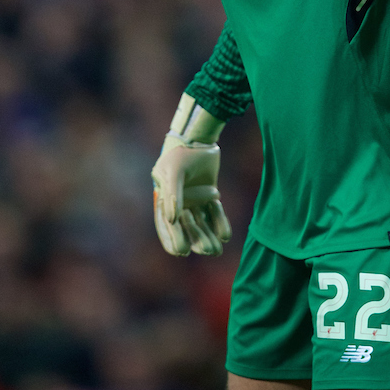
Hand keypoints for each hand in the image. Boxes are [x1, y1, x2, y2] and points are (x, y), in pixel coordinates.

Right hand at [151, 94, 231, 255]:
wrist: (199, 138)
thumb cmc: (181, 154)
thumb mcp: (174, 172)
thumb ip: (173, 196)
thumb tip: (172, 220)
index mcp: (164, 200)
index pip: (166, 225)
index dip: (172, 239)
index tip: (182, 251)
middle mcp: (179, 204)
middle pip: (187, 228)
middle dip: (196, 240)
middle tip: (208, 251)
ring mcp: (195, 201)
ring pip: (201, 224)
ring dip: (208, 236)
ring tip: (216, 250)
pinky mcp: (209, 196)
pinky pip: (214, 214)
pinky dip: (219, 223)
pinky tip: (225, 235)